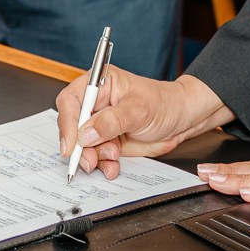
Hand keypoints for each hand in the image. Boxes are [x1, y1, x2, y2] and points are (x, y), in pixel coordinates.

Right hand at [55, 69, 229, 178]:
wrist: (182, 120)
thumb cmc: (165, 103)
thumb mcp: (139, 110)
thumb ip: (111, 121)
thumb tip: (84, 133)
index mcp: (99, 84)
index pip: (71, 101)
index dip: (67, 123)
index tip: (71, 144)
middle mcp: (96, 104)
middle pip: (73, 127)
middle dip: (79, 147)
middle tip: (89, 160)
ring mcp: (101, 124)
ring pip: (83, 146)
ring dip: (94, 157)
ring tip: (112, 158)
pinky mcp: (108, 141)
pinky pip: (97, 156)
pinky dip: (103, 164)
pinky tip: (114, 166)